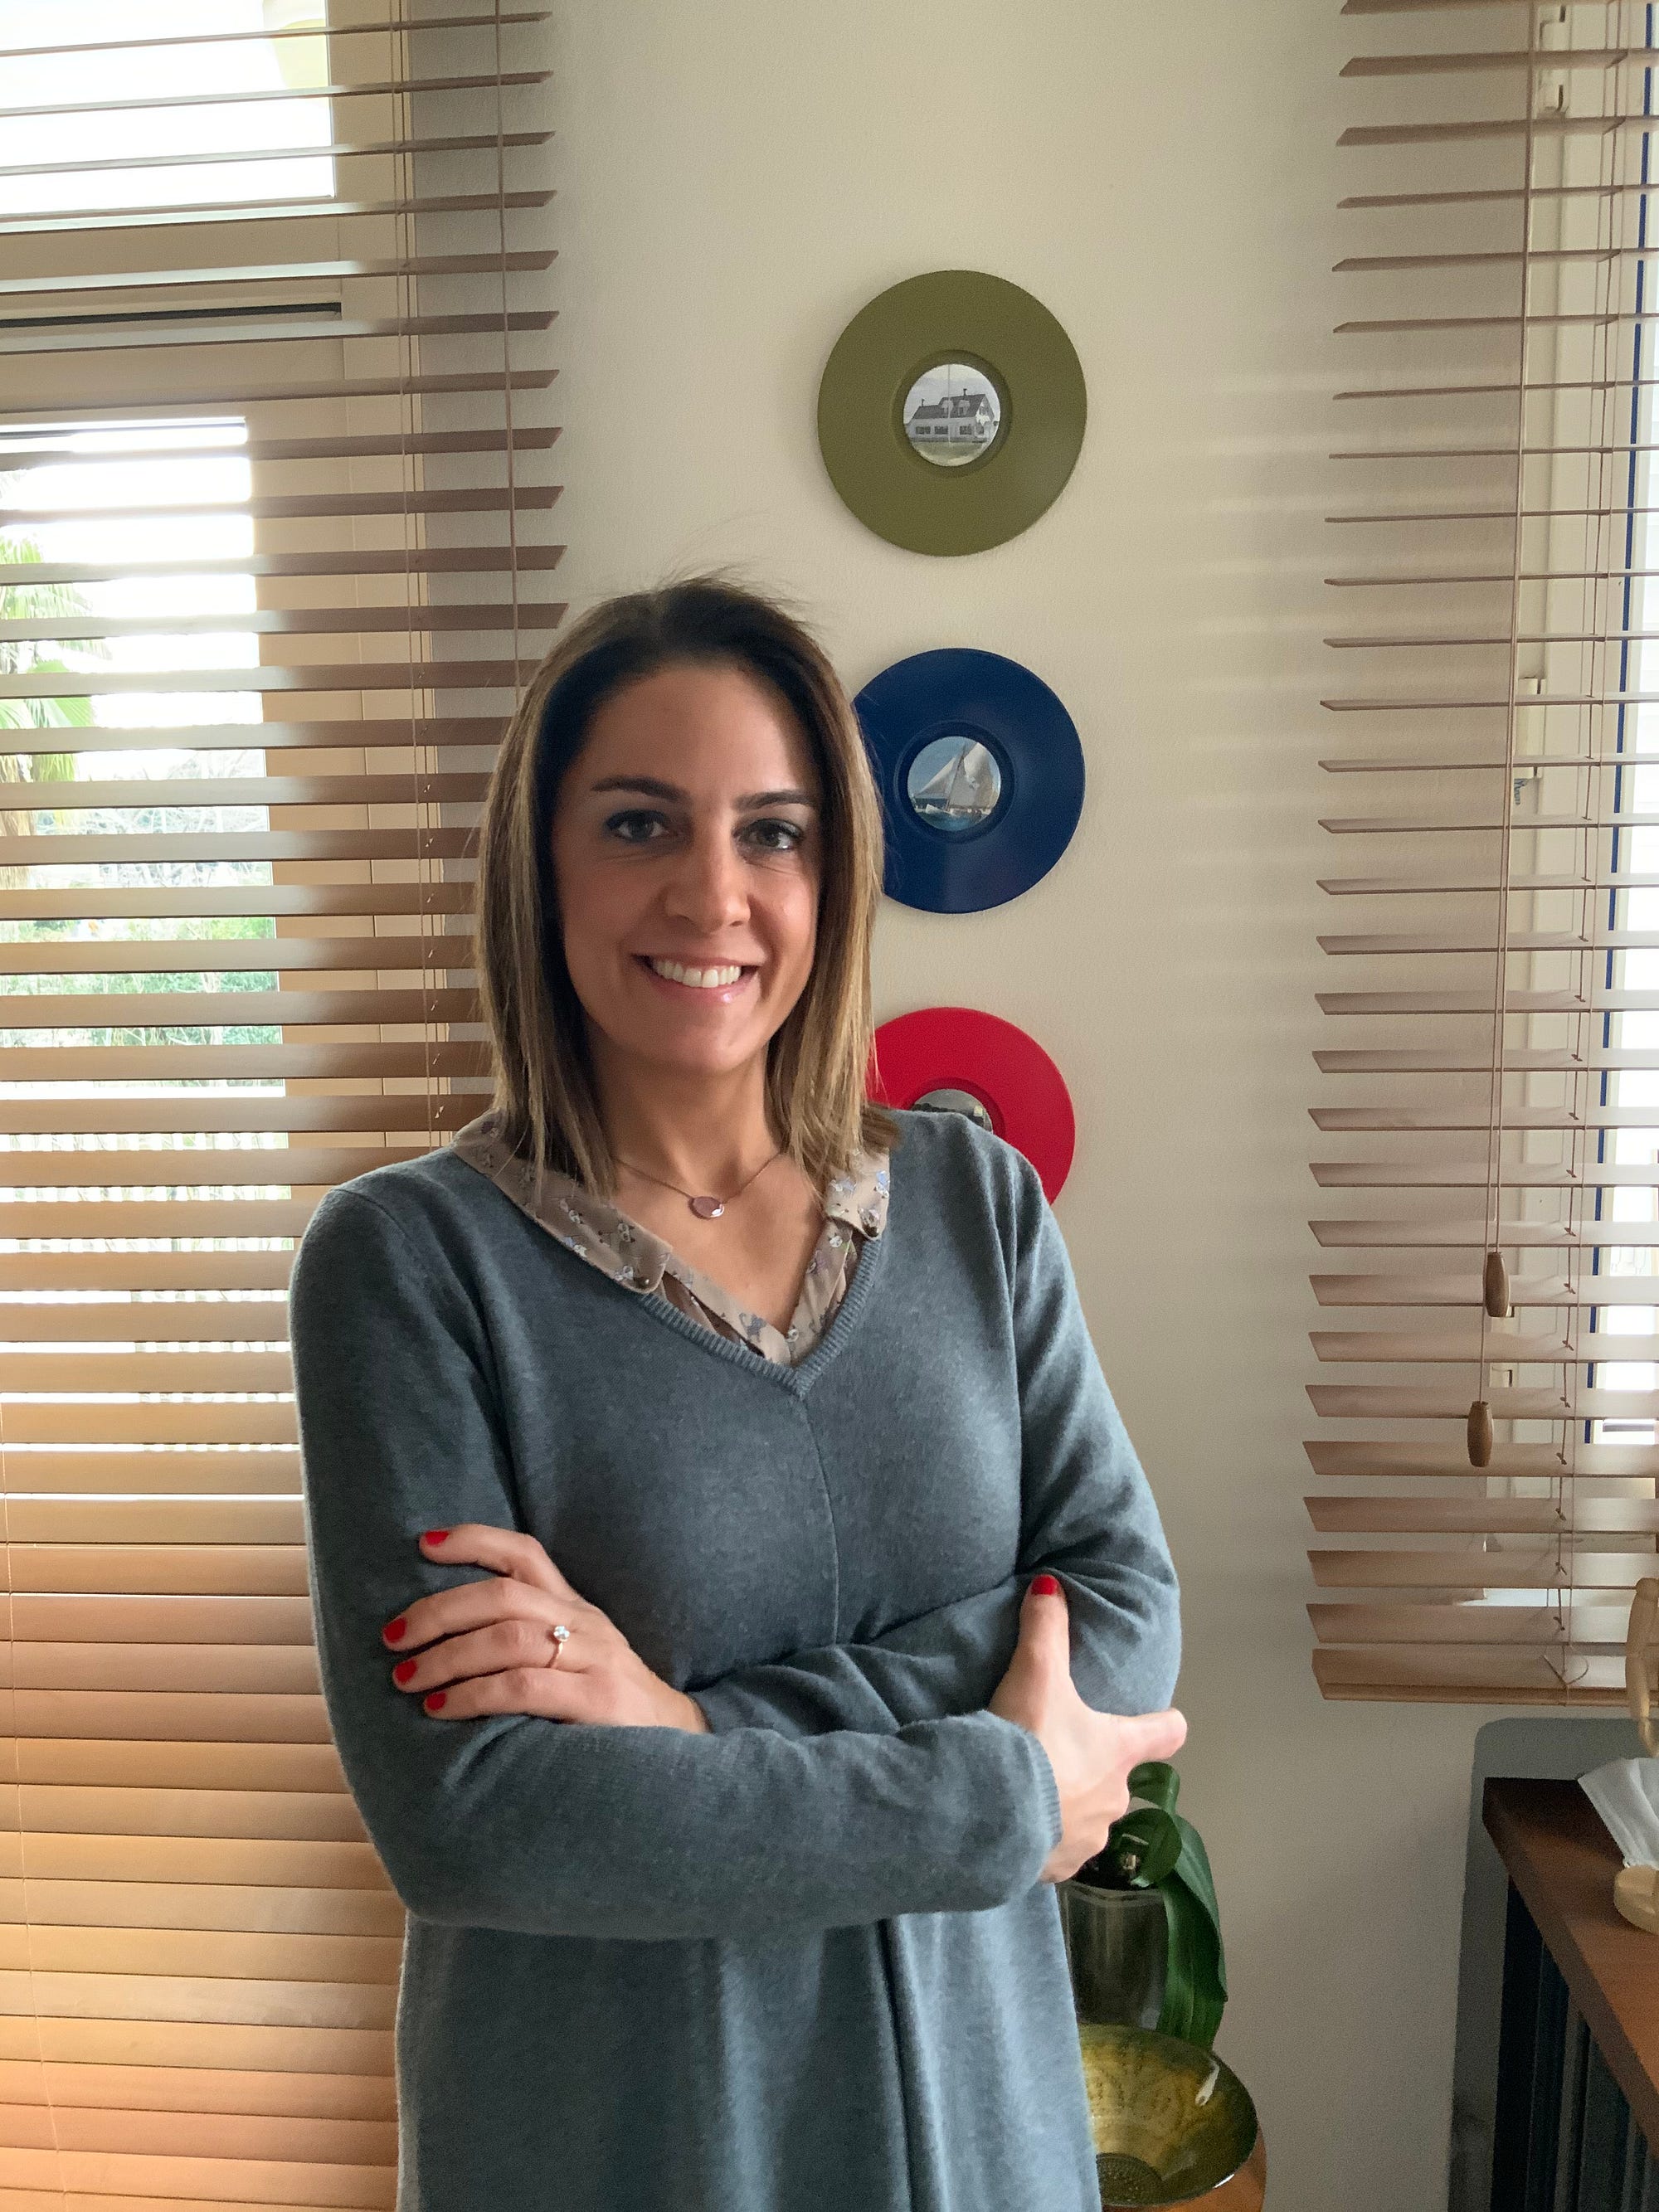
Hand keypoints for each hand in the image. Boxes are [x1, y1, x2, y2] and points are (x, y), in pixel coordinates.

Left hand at [381, 1525, 711, 1732]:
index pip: (525, 1554)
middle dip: (438, 1611)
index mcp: (577, 1608)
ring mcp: (595, 1659)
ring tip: (408, 1678)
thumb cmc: (610, 1712)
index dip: (474, 1540)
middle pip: (502, 1594)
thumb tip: (443, 1642)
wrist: (681, 1750)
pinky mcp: (598, 1700)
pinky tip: (443, 1708)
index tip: (423, 1544)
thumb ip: (528, 1645)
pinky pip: (523, 1686)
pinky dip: (474, 1694)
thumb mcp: (576, 1663)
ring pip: (507, 1636)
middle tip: (393, 1637)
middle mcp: (586, 1623)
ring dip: (447, 1656)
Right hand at [989, 1574, 1185, 1883]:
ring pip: (1087, 1818)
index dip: (1165, 1724)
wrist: (990, 1812)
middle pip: (1117, 1778)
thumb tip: (1050, 1584)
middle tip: (1055, 1750)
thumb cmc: (1028, 1739)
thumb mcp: (1035, 1673)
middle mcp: (1115, 1800)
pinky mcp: (1056, 1871)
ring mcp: (1088, 1840)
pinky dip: (1041, 1838)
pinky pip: (1056, 1851)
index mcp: (1118, 1751)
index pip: (1166, 1735)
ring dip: (1066, 1805)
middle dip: (1093, 1767)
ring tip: (1028, 1790)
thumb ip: (1045, 1627)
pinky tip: (1012, 1822)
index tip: (1164, 1720)